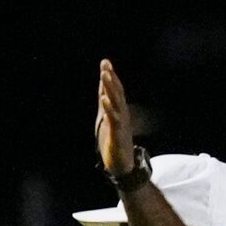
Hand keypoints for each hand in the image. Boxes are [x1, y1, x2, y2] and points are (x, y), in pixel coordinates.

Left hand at [95, 59, 136, 176]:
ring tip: (104, 76)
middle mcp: (122, 113)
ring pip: (116, 102)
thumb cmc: (114, 139)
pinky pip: (113, 118)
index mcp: (119, 109)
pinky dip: (108, 108)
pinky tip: (103, 100)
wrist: (121, 163)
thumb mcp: (107, 118)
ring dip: (110, 89)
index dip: (110, 76)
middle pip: (117, 92)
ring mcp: (121, 122)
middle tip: (105, 64)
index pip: (115, 89)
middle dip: (110, 78)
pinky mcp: (117, 133)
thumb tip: (103, 88)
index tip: (105, 62)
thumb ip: (105, 103)